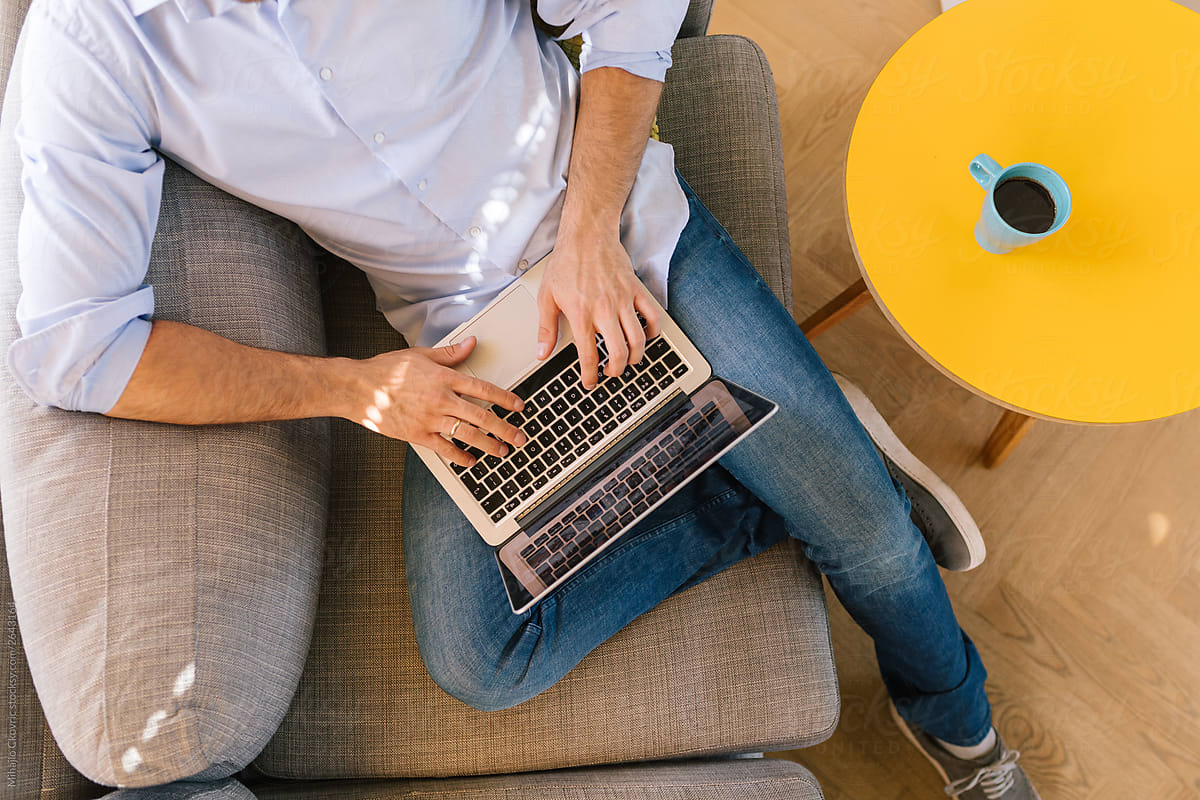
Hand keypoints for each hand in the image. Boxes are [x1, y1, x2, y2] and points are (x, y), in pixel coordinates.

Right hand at [343, 336, 525, 467]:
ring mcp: (430, 419)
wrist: (357, 388)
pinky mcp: (417, 435)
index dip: (505, 399)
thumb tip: (471, 343)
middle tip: (520, 437)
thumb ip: (450, 352)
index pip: (484, 389)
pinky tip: (471, 461)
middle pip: (482, 416)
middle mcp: (441, 400)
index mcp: (444, 379)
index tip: (519, 407)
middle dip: (505, 429)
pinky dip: (460, 457)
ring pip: (468, 434)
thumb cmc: (386, 370)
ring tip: (502, 451)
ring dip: (489, 445)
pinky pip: (444, 449)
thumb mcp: (420, 354)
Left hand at [536, 230, 661, 389]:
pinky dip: (653, 330)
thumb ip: (546, 328)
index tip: (590, 382)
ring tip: (629, 360)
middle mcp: (603, 310)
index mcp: (580, 314)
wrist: (586, 235)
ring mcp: (622, 300)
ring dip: (636, 356)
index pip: (589, 355)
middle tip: (611, 373)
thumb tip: (542, 353)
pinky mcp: (635, 290)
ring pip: (638, 339)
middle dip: (617, 370)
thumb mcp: (546, 297)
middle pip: (619, 352)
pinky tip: (646, 336)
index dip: (590, 375)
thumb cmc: (566, 263)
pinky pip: (652, 315)